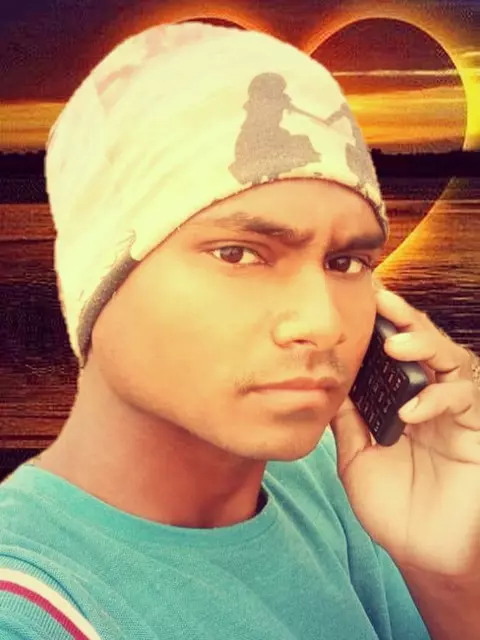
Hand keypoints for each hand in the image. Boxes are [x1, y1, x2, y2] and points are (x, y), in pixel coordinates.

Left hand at [330, 288, 479, 577]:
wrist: (421, 553)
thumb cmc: (390, 506)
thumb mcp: (356, 458)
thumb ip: (347, 420)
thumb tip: (327, 382)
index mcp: (399, 400)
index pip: (392, 355)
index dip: (379, 326)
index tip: (357, 301)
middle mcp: (428, 397)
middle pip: (424, 345)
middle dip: (405, 319)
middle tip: (382, 301)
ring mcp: (455, 412)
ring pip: (451, 360)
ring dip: (425, 345)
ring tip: (397, 343)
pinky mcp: (476, 429)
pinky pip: (465, 398)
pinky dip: (438, 398)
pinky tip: (411, 412)